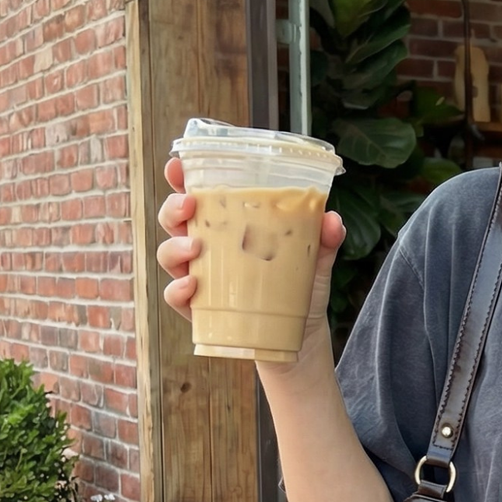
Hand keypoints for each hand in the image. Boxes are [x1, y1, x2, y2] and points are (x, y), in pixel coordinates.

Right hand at [154, 154, 346, 370]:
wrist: (299, 336)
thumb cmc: (299, 286)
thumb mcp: (315, 259)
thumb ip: (323, 239)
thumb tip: (332, 221)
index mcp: (229, 225)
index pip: (198, 194)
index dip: (182, 177)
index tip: (177, 165)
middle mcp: (207, 246)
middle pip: (174, 219)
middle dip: (173, 207)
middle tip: (189, 205)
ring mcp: (199, 277)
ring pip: (169, 254)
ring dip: (174, 247)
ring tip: (193, 248)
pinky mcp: (199, 309)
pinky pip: (176, 297)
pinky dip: (178, 290)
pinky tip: (192, 286)